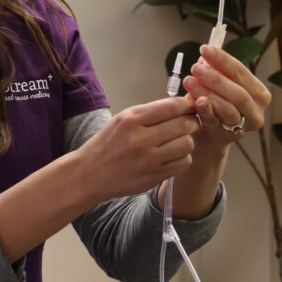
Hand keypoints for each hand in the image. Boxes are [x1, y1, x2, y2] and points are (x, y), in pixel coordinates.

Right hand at [77, 96, 200, 201]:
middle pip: (184, 125)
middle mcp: (140, 139)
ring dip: (187, 141)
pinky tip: (173, 155)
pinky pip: (183, 163)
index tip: (191, 105)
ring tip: (178, 140)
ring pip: (187, 145)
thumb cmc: (107, 144)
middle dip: (192, 122)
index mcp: (131, 120)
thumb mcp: (122, 119)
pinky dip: (182, 158)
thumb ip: (150, 112)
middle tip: (189, 123)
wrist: (89, 174)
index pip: (171, 106)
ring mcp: (148, 160)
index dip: (188, 104)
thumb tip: (181, 105)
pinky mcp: (153, 177)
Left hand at [182, 44, 270, 152]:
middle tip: (196, 68)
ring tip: (189, 81)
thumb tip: (205, 55)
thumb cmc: (215, 105)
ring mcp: (242, 125)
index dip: (223, 59)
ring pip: (228, 107)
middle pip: (239, 92)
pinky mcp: (226, 136)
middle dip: (216, 77)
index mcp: (258, 93)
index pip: (241, 72)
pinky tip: (197, 100)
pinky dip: (206, 109)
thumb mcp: (217, 85)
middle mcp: (255, 110)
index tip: (205, 49)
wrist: (207, 135)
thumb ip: (214, 71)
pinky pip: (216, 121)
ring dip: (207, 92)